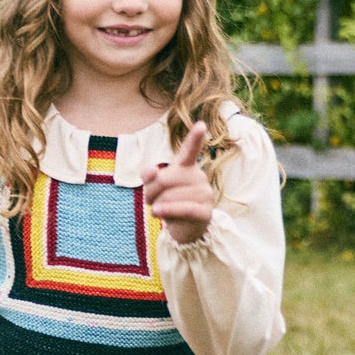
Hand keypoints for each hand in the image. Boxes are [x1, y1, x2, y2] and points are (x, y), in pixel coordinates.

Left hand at [141, 121, 213, 245]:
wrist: (184, 230)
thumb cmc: (168, 203)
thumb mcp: (154, 188)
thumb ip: (149, 175)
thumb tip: (151, 170)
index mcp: (187, 167)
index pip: (190, 150)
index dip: (195, 138)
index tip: (201, 125)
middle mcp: (198, 177)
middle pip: (165, 178)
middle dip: (150, 191)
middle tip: (149, 200)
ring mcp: (204, 194)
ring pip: (171, 195)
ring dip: (157, 205)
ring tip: (158, 211)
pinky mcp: (205, 211)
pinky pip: (184, 208)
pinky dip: (168, 210)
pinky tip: (157, 212)